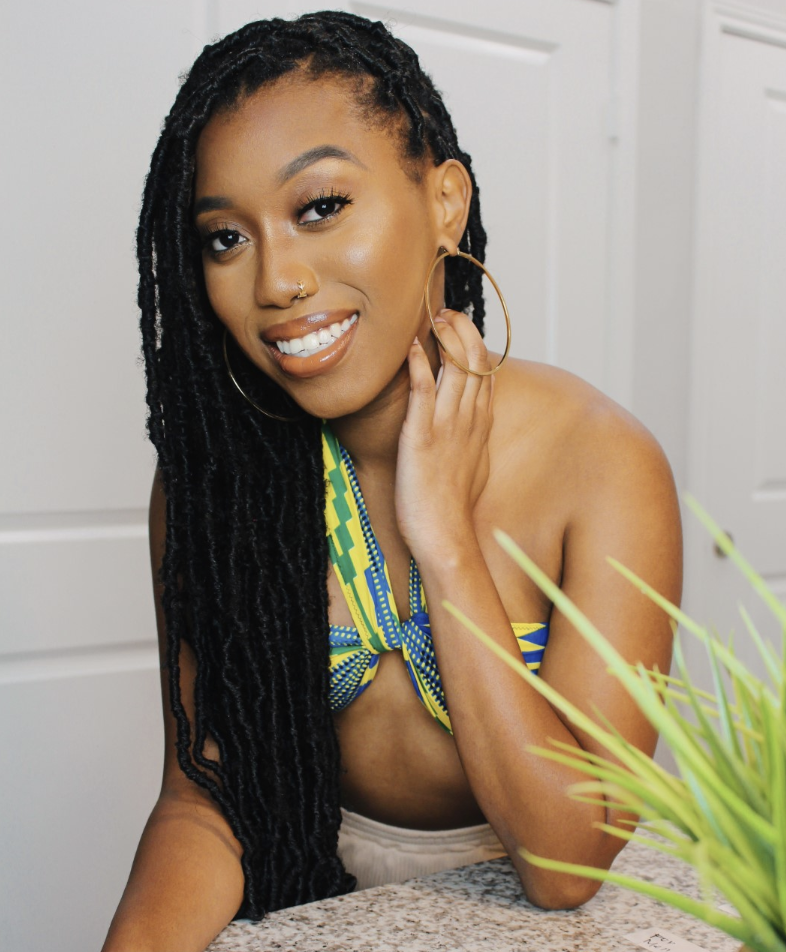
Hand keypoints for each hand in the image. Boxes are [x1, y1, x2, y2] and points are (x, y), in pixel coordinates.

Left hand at [395, 309, 493, 562]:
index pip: (485, 373)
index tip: (462, 326)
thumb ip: (472, 439)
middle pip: (475, 362)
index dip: (476, 344)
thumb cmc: (453, 506)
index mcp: (480, 425)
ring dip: (446, 338)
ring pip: (456, 368)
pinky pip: (423, 391)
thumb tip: (472, 427)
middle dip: (463, 330)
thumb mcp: (473, 465)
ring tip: (434, 316)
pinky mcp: (422, 436)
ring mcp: (447, 426)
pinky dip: (419, 365)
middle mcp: (469, 420)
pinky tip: (413, 346)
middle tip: (447, 313)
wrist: (444, 533)